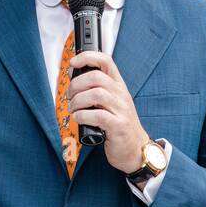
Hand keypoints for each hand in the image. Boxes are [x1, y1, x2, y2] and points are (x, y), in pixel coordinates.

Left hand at [67, 49, 147, 174]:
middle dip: (76, 84)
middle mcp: (121, 95)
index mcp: (118, 86)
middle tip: (70, 96)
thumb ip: (96, 90)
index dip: (88, 57)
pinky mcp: (118, 126)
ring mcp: (121, 110)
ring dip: (78, 101)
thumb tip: (73, 78)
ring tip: (73, 109)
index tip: (73, 63)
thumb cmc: (118, 125)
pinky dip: (82, 115)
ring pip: (96, 94)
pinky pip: (98, 115)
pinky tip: (78, 118)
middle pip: (96, 77)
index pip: (106, 61)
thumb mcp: (111, 103)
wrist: (135, 149)